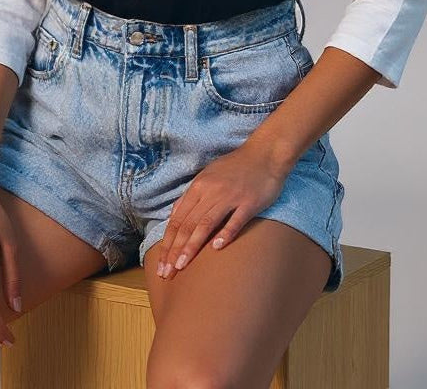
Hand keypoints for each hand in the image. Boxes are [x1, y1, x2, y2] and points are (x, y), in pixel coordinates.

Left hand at [154, 140, 290, 280]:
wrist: (265, 153)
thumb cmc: (235, 167)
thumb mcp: (208, 175)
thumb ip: (192, 196)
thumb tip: (174, 216)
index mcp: (199, 186)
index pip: (178, 219)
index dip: (168, 243)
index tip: (161, 265)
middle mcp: (211, 191)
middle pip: (188, 224)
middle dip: (175, 250)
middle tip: (167, 273)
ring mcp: (230, 196)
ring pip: (206, 224)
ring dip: (192, 246)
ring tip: (182, 265)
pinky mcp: (250, 202)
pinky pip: (236, 220)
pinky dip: (226, 234)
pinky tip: (217, 248)